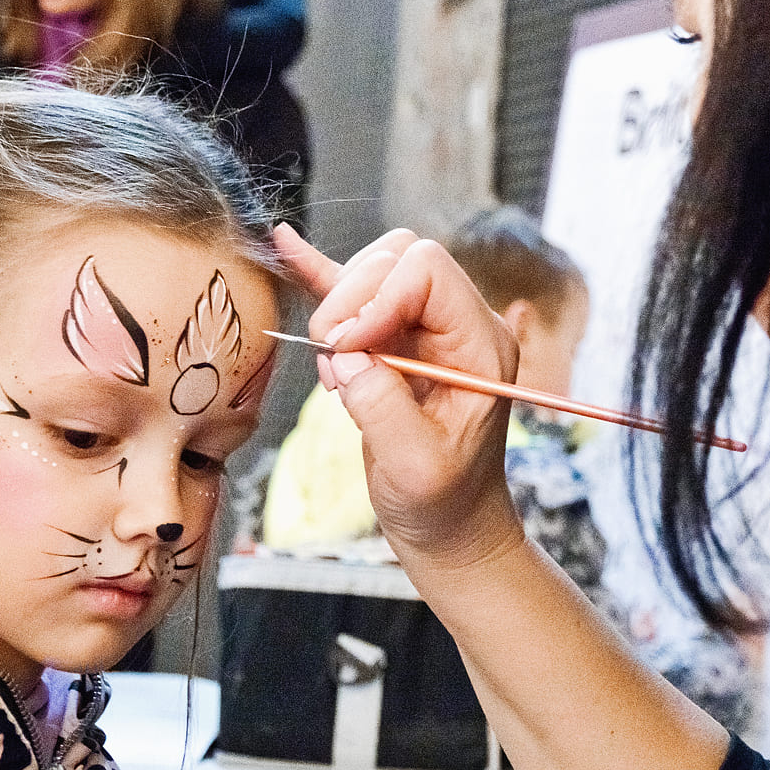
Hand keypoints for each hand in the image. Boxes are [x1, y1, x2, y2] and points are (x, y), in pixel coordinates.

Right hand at [273, 225, 523, 569]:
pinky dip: (322, 274)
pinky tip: (287, 246)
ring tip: (332, 366)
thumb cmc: (444, 501)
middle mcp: (458, 325)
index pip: (427, 272)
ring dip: (338, 307)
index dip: (377, 298)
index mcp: (482, 344)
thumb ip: (383, 407)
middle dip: (352, 300)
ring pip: (374, 270)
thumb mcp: (416, 467)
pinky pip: (356, 293)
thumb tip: (347, 356)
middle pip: (398, 260)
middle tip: (332, 361)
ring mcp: (426, 328)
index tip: (348, 351)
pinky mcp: (392, 338)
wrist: (451, 524)